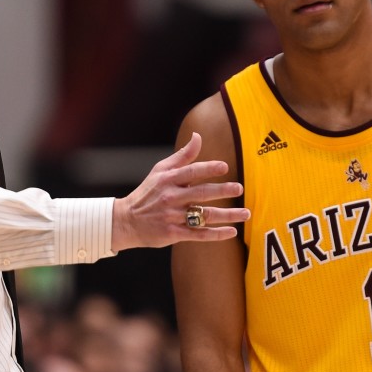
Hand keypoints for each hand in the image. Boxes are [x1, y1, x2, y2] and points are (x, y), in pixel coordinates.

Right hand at [111, 133, 247, 250]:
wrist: (126, 221)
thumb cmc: (148, 193)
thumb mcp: (160, 171)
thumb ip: (182, 156)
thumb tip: (198, 137)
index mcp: (169, 180)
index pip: (191, 172)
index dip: (208, 169)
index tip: (224, 167)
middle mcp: (171, 198)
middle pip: (201, 194)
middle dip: (222, 190)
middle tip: (239, 188)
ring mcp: (172, 217)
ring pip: (204, 216)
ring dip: (227, 215)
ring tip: (245, 213)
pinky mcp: (173, 234)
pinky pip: (199, 235)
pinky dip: (216, 234)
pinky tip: (231, 232)